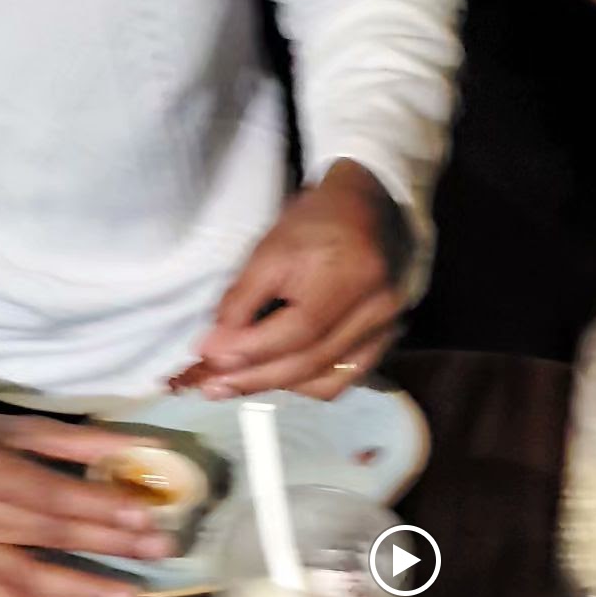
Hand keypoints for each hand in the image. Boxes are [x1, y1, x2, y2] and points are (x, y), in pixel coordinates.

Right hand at [0, 416, 175, 596]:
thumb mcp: (16, 429)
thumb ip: (78, 441)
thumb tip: (145, 448)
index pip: (50, 496)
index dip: (99, 508)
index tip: (145, 516)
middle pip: (48, 538)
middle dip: (109, 546)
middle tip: (159, 552)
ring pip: (29, 583)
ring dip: (85, 594)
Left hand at [194, 162, 405, 399]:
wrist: (366, 209)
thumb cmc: (314, 224)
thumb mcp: (269, 251)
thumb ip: (241, 302)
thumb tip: (214, 350)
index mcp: (349, 276)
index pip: (298, 331)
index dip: (250, 350)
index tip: (208, 358)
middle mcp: (377, 309)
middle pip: (311, 362)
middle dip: (255, 378)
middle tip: (213, 387)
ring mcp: (386, 329)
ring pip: (328, 380)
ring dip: (279, 386)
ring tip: (240, 382)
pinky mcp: (386, 341)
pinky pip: (344, 380)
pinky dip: (308, 385)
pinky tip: (280, 378)